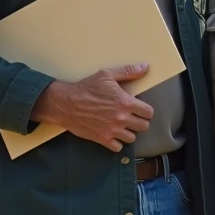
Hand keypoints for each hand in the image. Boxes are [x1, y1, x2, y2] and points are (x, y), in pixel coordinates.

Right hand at [30, 63, 153, 151]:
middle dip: (140, 122)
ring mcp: (112, 130)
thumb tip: (145, 67)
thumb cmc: (86, 87)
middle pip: (144, 126)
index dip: (146, 111)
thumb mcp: (107, 75)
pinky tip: (114, 135)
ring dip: (129, 132)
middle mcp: (121, 118)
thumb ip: (128, 72)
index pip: (148, 113)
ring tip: (123, 126)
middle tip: (133, 118)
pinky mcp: (102, 138)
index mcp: (125, 102)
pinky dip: (117, 143)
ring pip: (132, 138)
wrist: (66, 103)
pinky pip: (118, 147)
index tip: (141, 110)